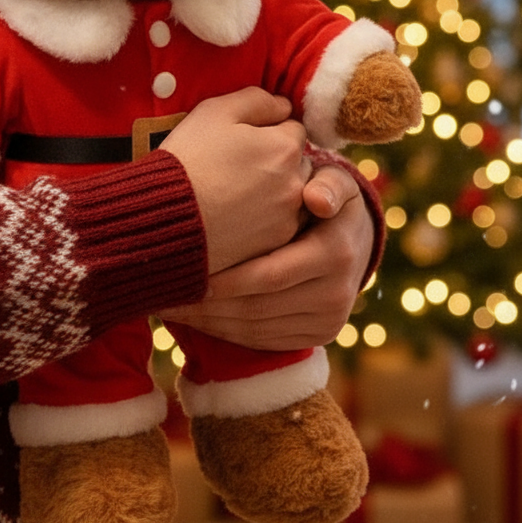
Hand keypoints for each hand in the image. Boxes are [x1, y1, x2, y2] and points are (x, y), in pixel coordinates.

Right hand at [159, 87, 311, 273]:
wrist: (164, 217)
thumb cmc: (188, 160)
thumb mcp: (216, 112)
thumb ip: (257, 100)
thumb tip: (283, 106)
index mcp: (286, 147)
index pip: (293, 129)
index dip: (267, 132)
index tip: (243, 143)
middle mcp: (296, 183)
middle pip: (299, 162)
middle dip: (279, 162)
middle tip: (241, 168)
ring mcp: (288, 217)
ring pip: (296, 195)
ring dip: (280, 191)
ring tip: (241, 194)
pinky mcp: (276, 245)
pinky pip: (284, 225)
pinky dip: (270, 219)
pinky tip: (241, 216)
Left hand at [159, 164, 373, 350]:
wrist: (357, 237)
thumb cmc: (328, 198)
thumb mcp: (335, 181)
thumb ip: (327, 183)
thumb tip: (315, 199)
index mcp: (336, 252)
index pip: (269, 274)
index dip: (225, 279)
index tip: (186, 273)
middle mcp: (337, 293)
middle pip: (258, 307)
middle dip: (207, 304)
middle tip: (164, 294)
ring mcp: (329, 320)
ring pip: (256, 329)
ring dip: (209, 322)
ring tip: (170, 306)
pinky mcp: (319, 337)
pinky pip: (264, 341)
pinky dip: (226, 332)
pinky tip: (196, 318)